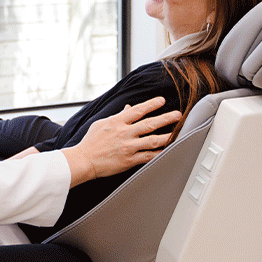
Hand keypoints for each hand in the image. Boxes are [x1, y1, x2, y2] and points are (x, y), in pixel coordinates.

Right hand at [60, 97, 180, 186]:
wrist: (84, 160)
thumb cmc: (91, 142)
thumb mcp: (102, 124)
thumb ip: (118, 116)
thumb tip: (128, 108)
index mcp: (117, 122)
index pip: (137, 110)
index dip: (151, 104)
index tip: (161, 101)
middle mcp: (124, 133)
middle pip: (149, 124)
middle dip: (165, 118)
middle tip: (178, 115)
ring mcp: (128, 147)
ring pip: (152, 140)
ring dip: (167, 136)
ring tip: (178, 132)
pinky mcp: (129, 160)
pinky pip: (147, 157)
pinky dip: (158, 154)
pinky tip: (167, 151)